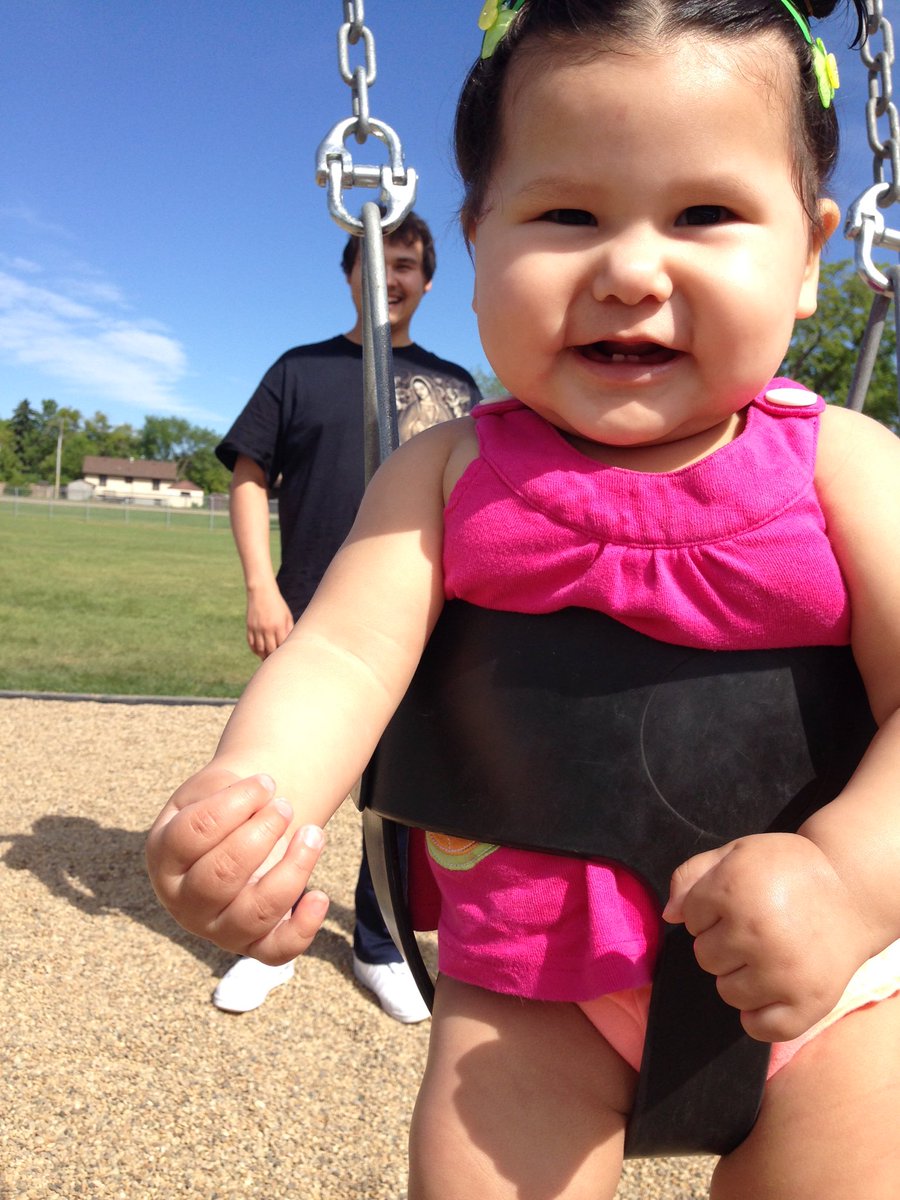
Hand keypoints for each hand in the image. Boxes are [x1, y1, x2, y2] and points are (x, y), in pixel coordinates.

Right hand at [146, 769, 328, 960]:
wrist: (236, 834)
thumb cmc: (221, 809)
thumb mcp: (210, 789)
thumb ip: (228, 790)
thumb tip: (264, 801)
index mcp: (165, 858)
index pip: (192, 834)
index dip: (235, 803)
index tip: (266, 783)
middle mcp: (184, 901)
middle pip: (220, 877)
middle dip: (262, 834)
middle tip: (284, 807)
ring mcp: (217, 929)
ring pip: (254, 913)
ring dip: (292, 870)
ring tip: (312, 834)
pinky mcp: (254, 945)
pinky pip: (278, 950)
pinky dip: (303, 927)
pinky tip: (319, 895)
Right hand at [246, 586, 293, 658]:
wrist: (261, 592)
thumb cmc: (277, 604)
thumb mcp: (287, 615)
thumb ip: (289, 629)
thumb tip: (290, 643)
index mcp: (279, 626)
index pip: (281, 646)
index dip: (283, 654)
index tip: (286, 658)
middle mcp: (267, 629)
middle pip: (270, 650)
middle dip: (273, 658)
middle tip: (277, 663)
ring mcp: (257, 628)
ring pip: (259, 649)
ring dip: (263, 656)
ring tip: (268, 660)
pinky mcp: (249, 627)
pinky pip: (251, 643)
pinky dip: (255, 650)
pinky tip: (259, 652)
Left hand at [663, 833, 873, 1041]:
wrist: (851, 891)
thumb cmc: (787, 870)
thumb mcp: (737, 853)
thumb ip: (692, 876)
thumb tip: (669, 914)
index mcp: (735, 889)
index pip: (689, 917)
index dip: (707, 909)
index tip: (735, 902)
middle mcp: (756, 931)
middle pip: (704, 957)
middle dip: (721, 943)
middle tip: (753, 929)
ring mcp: (782, 971)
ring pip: (726, 992)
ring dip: (739, 977)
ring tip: (765, 954)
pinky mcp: (807, 1002)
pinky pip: (760, 1028)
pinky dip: (759, 1015)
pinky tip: (770, 990)